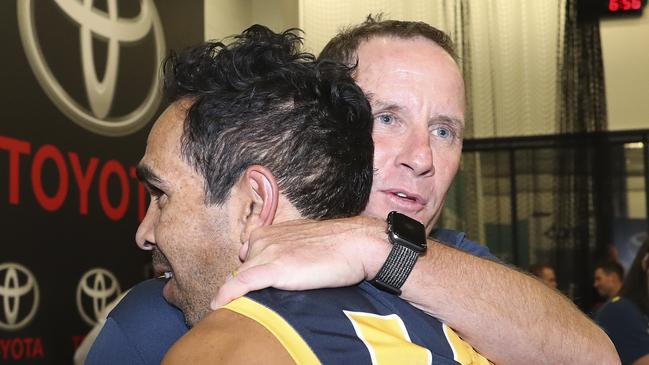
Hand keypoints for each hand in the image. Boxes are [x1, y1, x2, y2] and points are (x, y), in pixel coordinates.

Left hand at [211, 216, 388, 308]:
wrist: (355, 244)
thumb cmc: (337, 245)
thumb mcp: (305, 241)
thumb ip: (288, 249)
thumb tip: (285, 265)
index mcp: (271, 232)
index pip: (247, 255)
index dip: (246, 273)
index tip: (243, 289)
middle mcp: (264, 239)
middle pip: (242, 268)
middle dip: (243, 283)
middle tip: (247, 300)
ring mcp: (268, 252)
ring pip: (240, 277)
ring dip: (236, 293)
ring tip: (233, 310)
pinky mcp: (275, 268)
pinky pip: (241, 282)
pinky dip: (227, 294)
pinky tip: (218, 305)